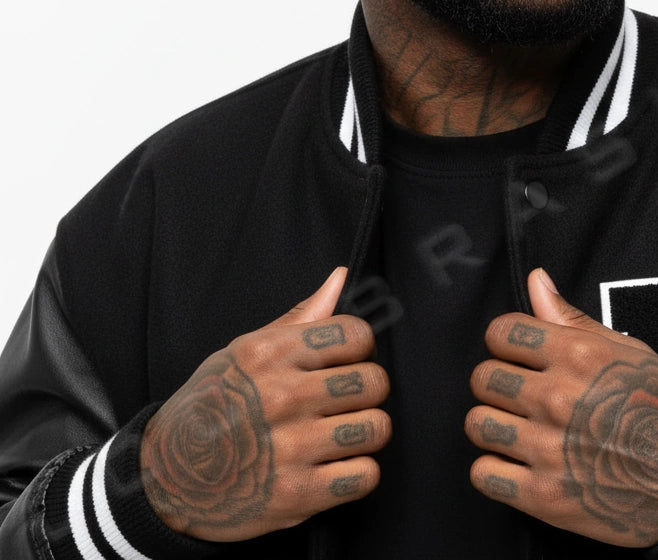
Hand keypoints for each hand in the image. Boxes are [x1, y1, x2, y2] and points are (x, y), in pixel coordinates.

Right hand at [140, 267, 390, 541]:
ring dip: (366, 431)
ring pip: (375, 428)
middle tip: (347, 398)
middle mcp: (281, 397)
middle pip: (373, 382)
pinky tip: (337, 465)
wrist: (166, 479)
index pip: (355, 334)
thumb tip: (340, 277)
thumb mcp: (244, 351)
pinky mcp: (296, 495)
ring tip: (344, 431)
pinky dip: (358, 473)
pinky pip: (365, 476)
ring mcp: (289, 448)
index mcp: (269, 355)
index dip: (360, 346)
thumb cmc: (211, 405)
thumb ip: (301, 318)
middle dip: (368, 389)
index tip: (349, 358)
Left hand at [466, 268, 657, 547]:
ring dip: (491, 424)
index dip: (504, 340)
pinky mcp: (545, 497)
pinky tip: (515, 464)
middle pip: (483, 378)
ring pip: (477, 424)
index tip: (514, 353)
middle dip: (495, 381)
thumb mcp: (626, 349)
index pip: (501, 333)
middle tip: (515, 393)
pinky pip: (484, 474)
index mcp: (576, 356)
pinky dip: (493, 470)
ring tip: (513, 427)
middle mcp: (557, 399)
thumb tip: (535, 279)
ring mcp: (549, 450)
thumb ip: (571, 317)